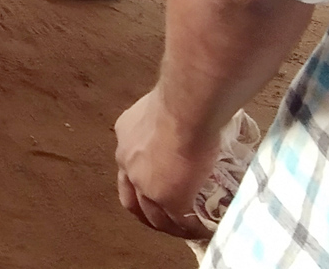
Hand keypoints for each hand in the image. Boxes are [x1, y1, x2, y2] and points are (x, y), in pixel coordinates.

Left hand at [115, 88, 219, 239]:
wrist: (185, 109)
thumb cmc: (183, 97)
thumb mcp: (167, 106)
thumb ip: (173, 116)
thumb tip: (195, 112)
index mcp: (127, 132)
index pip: (129, 161)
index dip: (141, 175)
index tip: (159, 180)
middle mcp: (127, 158)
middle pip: (130, 194)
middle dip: (144, 209)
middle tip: (162, 218)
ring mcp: (143, 182)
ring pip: (150, 214)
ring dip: (166, 225)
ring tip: (184, 229)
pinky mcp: (166, 198)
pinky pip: (176, 222)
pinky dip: (187, 229)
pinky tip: (201, 230)